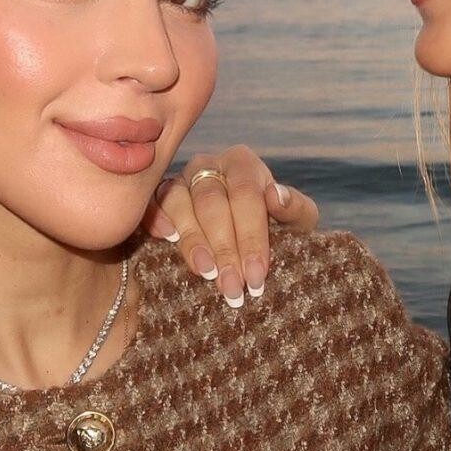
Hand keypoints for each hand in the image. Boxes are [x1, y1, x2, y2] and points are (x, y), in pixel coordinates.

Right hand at [140, 146, 319, 308]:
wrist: (247, 235)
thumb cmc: (277, 225)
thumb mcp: (297, 220)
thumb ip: (295, 208)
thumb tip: (275, 196)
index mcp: (243, 164)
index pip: (246, 196)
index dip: (251, 236)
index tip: (257, 275)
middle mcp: (209, 166)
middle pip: (212, 202)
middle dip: (224, 248)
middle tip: (233, 286)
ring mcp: (181, 180)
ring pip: (180, 202)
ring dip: (193, 241)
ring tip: (206, 272)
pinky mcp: (158, 197)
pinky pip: (153, 203)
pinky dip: (157, 218)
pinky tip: (168, 238)